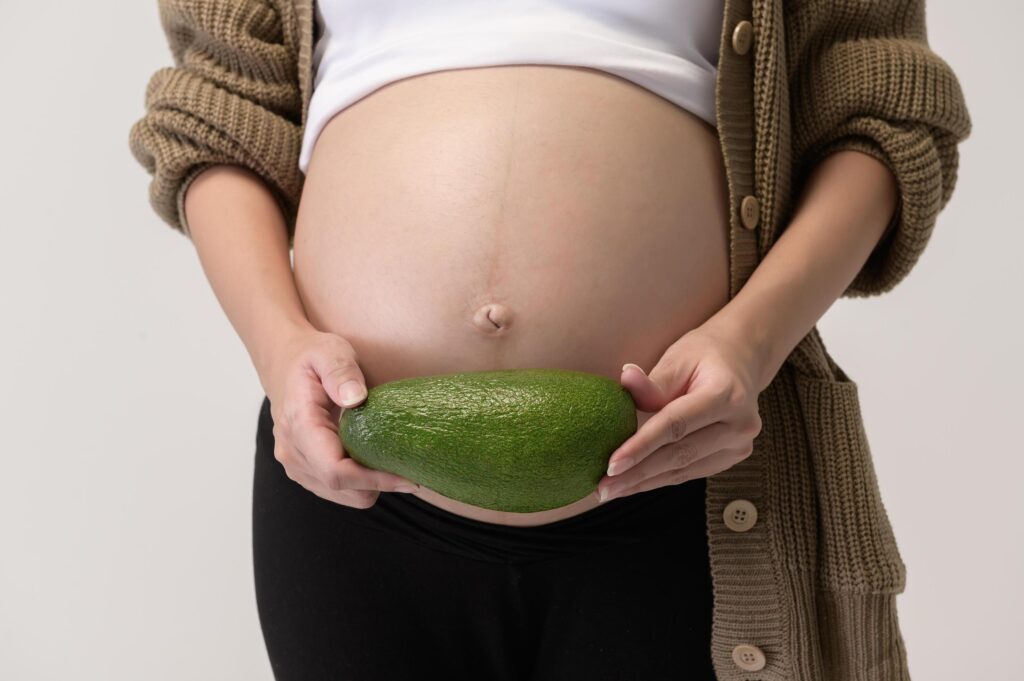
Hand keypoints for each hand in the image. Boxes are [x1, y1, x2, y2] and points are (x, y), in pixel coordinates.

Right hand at [259, 327, 420, 507]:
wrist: (284, 363)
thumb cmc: (311, 356)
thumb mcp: (329, 352)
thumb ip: (342, 372)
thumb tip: (356, 398)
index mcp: (299, 425)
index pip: (335, 471)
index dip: (374, 480)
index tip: (407, 478)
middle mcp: (292, 452)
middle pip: (343, 490)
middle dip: (379, 484)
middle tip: (409, 464)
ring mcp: (295, 465)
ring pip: (342, 496)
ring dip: (370, 485)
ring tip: (391, 459)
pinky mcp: (304, 471)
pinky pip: (337, 491)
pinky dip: (359, 483)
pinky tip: (372, 458)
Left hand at [594, 323, 764, 502]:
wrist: (741, 362)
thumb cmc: (704, 356)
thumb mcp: (679, 358)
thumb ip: (654, 381)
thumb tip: (625, 379)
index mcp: (727, 394)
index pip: (676, 425)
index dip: (641, 446)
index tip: (611, 465)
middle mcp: (739, 424)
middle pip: (679, 455)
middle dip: (637, 474)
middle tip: (602, 487)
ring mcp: (739, 445)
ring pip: (684, 470)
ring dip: (644, 483)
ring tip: (610, 490)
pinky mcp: (732, 457)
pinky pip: (690, 472)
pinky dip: (660, 479)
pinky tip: (634, 484)